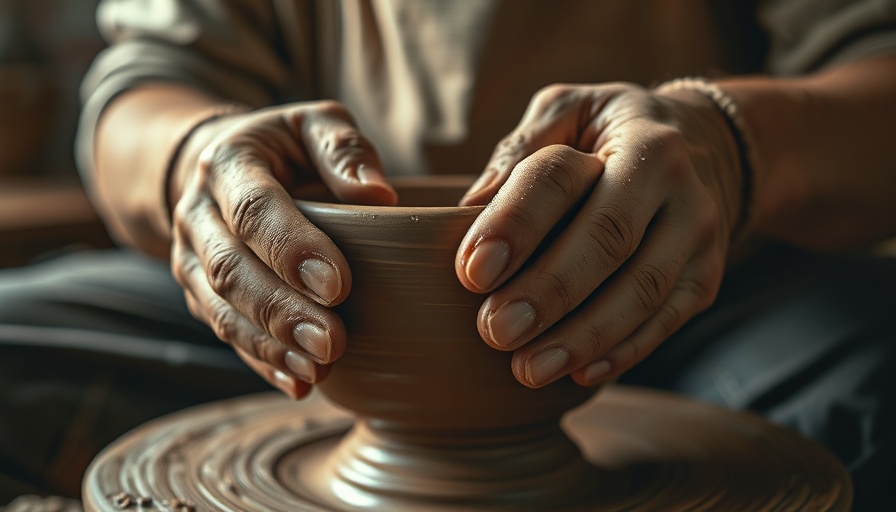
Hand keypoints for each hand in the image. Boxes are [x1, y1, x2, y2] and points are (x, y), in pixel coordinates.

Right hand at [169, 101, 396, 397]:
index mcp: (229, 163)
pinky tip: (299, 383)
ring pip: (221, 309)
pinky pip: (224, 332)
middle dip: (282, 311)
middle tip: (332, 342)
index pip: (255, 211)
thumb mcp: (314, 124)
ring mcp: (192, 258)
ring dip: (270, 344)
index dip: (293, 250)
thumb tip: (379, 198)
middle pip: (231, 269)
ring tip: (319, 369)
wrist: (219, 171)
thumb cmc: (285, 147)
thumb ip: (344, 150)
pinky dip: (261, 361)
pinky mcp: (198, 293)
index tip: (339, 285)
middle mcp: (198, 213)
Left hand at [455, 83, 743, 388]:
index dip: (516, 223)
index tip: (472, 271)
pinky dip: (624, 351)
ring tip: (528, 368)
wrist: (704, 146)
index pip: (562, 178)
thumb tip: (469, 208)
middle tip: (496, 331)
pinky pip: (666, 320)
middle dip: (549, 291)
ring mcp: (697, 233)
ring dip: (584, 336)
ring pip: (642, 290)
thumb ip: (519, 150)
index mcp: (629, 135)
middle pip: (608, 240)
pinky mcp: (705, 276)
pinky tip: (580, 373)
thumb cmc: (608, 132)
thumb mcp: (568, 111)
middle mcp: (674, 181)